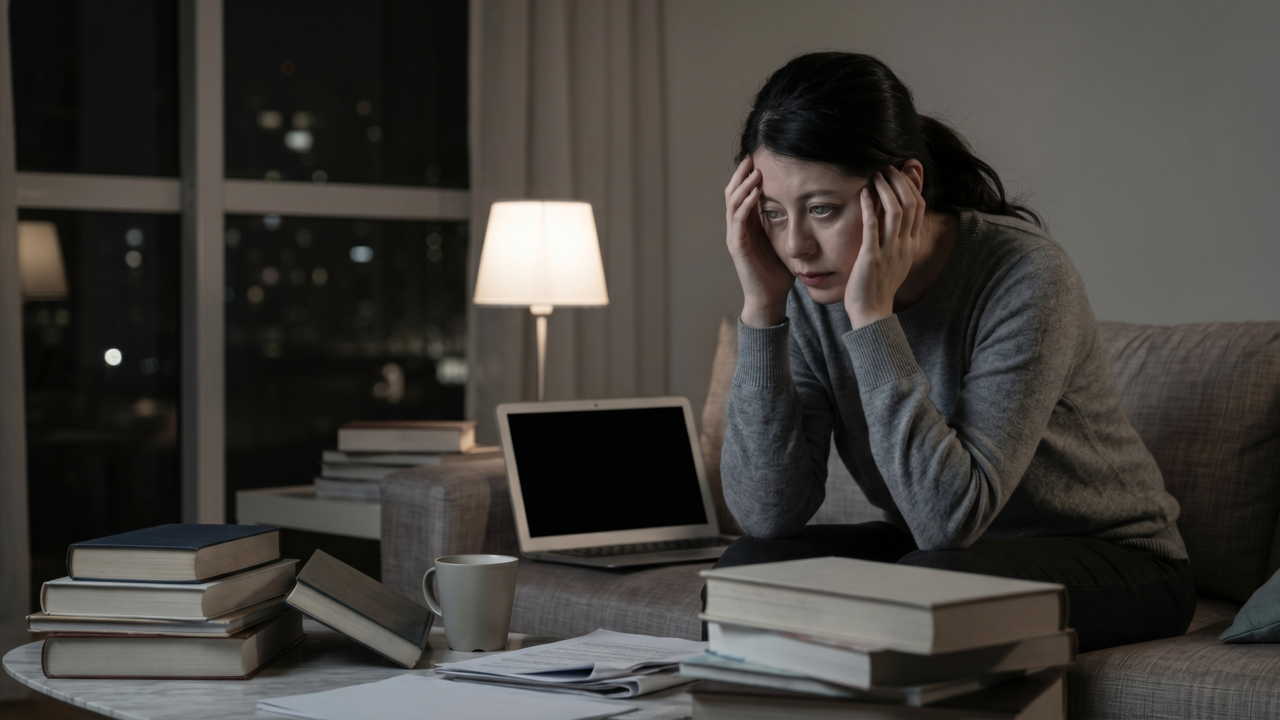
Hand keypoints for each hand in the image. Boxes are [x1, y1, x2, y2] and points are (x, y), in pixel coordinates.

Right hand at [725, 156, 793, 326]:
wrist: (770, 298)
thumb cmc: (778, 273)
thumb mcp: (785, 241)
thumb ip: (788, 223)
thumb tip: (808, 204)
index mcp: (748, 225)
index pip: (743, 193)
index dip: (748, 175)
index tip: (760, 158)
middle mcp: (737, 228)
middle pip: (733, 193)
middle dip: (741, 174)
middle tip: (752, 156)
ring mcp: (735, 237)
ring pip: (733, 203)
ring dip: (743, 185)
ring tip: (754, 171)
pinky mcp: (737, 247)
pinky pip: (738, 221)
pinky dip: (745, 205)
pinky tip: (755, 193)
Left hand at [845, 166, 925, 328]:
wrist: (871, 313)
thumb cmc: (877, 286)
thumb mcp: (894, 259)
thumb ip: (895, 238)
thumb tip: (891, 218)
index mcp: (910, 245)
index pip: (919, 207)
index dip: (911, 185)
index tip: (900, 172)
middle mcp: (904, 245)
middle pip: (911, 204)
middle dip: (900, 181)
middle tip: (887, 167)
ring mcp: (890, 251)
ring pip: (896, 211)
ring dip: (886, 189)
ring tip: (876, 175)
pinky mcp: (872, 257)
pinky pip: (873, 226)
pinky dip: (870, 207)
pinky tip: (864, 194)